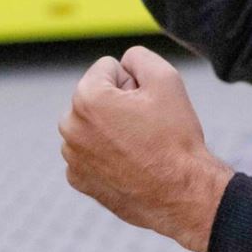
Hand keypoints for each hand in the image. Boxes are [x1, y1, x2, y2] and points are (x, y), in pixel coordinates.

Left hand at [58, 45, 232, 251]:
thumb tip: (123, 61)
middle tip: (144, 128)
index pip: (108, 68)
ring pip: (92, 124)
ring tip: (138, 148)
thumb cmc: (175, 139)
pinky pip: (89, 152)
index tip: (146, 106)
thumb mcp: (166, 80)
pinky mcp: (78, 179)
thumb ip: (138, 56)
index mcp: (87, 97)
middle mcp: (70, 126)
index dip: (134, 83)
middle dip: (117, 105)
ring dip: (110, 129)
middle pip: (96, 96)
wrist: (182, 195)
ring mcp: (71, 156)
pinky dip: (105, 155)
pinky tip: (128, 166)